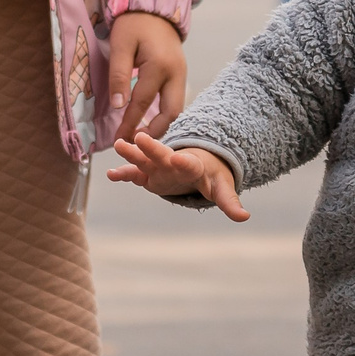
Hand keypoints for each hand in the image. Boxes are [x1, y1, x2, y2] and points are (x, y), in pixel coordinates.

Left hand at [107, 10, 187, 141]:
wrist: (154, 8)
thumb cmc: (133, 24)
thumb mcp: (121, 46)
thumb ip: (120, 76)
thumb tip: (119, 106)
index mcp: (159, 66)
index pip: (142, 103)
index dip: (129, 124)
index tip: (119, 141)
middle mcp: (176, 73)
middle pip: (171, 113)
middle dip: (154, 132)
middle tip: (135, 144)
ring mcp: (182, 74)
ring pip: (176, 108)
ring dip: (161, 124)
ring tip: (142, 136)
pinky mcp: (180, 74)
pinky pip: (175, 100)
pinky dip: (165, 114)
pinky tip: (151, 121)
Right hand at [107, 134, 246, 219]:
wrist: (199, 164)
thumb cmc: (212, 176)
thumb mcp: (222, 188)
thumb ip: (229, 202)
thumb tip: (245, 217)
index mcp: (194, 165)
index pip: (190, 164)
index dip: (185, 162)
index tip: (179, 158)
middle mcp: (173, 162)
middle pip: (162, 154)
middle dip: (153, 147)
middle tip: (141, 138)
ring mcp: (158, 167)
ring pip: (144, 159)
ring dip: (132, 153)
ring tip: (119, 145)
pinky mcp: (148, 174)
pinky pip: (133, 174)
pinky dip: (122, 174)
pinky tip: (110, 174)